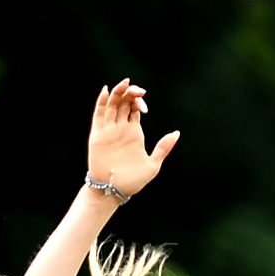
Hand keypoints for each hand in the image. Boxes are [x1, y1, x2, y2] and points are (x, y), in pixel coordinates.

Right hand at [87, 78, 178, 197]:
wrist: (114, 191)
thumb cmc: (134, 181)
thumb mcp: (153, 165)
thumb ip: (163, 148)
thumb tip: (177, 133)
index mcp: (134, 132)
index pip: (134, 108)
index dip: (139, 100)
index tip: (144, 105)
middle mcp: (121, 128)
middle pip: (123, 102)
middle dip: (130, 93)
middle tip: (138, 91)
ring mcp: (109, 130)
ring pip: (112, 104)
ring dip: (118, 92)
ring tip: (125, 84)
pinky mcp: (98, 134)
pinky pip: (98, 114)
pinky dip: (102, 101)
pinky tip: (106, 91)